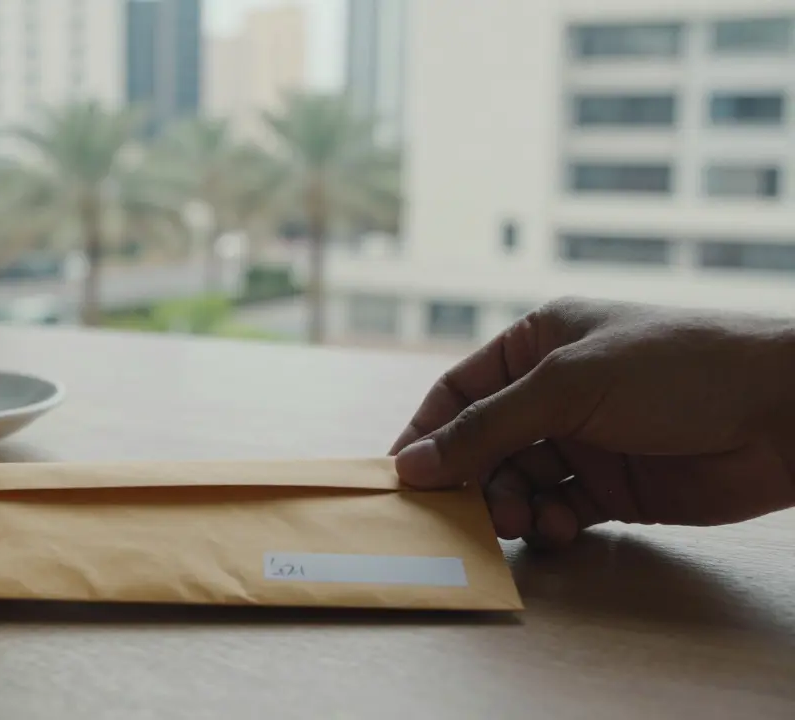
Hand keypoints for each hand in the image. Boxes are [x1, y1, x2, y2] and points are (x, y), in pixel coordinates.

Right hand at [391, 298, 794, 545]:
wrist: (782, 413)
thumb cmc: (674, 369)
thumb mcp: (566, 387)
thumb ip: (485, 428)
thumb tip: (413, 465)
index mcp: (538, 343)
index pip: (459, 391)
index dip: (427, 433)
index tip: (402, 477)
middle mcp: (554, 392)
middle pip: (482, 444)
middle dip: (472, 479)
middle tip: (470, 514)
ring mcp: (585, 440)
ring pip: (517, 482)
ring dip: (511, 505)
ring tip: (524, 520)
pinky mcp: (614, 486)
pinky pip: (559, 509)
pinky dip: (551, 522)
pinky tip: (565, 524)